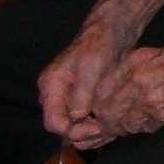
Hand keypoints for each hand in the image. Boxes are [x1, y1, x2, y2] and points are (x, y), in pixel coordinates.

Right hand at [38, 17, 132, 145]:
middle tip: (105, 128)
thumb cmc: (100, 44)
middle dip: (82, 132)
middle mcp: (55, 95)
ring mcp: (67, 98)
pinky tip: (110, 122)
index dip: (72, 130)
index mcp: (51, 85)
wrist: (112, 31)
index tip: (95, 129)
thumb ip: (81, 92)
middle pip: (62, 126)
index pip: (53, 122)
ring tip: (109, 126)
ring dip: (89, 130)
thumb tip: (75, 117)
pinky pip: (83, 120)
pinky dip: (94, 124)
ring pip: (73, 125)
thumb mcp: (91, 66)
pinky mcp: (80, 99)